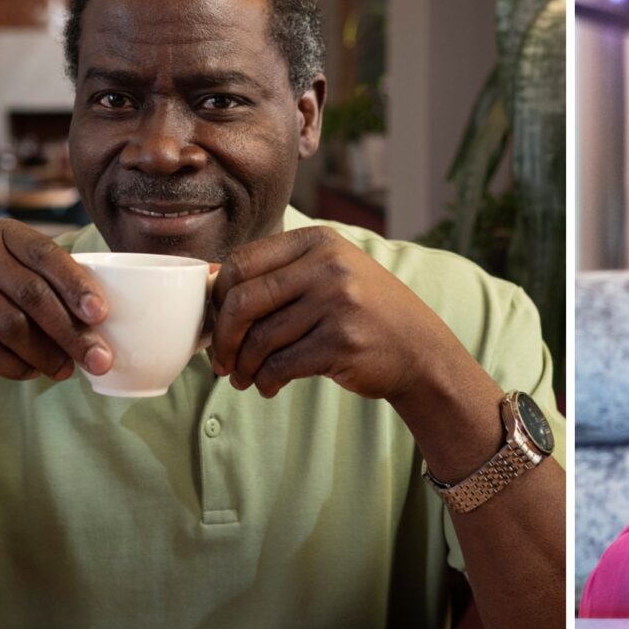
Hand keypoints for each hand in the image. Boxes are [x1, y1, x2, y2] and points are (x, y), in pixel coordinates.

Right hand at [0, 219, 110, 380]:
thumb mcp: (5, 268)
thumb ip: (44, 282)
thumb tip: (99, 325)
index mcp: (3, 234)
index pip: (46, 256)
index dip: (76, 285)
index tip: (101, 314)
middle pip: (32, 295)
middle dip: (70, 332)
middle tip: (98, 360)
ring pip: (9, 325)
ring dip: (43, 354)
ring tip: (65, 372)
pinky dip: (12, 365)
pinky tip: (30, 372)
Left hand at [207, 227, 454, 399]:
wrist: (420, 351)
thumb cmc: (363, 314)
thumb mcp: (329, 275)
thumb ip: (278, 275)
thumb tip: (208, 282)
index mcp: (318, 241)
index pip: (241, 262)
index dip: (217, 298)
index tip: (216, 324)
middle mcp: (328, 266)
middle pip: (243, 301)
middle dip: (223, 338)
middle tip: (219, 362)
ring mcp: (337, 303)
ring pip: (260, 338)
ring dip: (243, 366)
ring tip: (243, 379)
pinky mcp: (341, 342)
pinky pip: (281, 365)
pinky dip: (266, 381)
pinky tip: (268, 386)